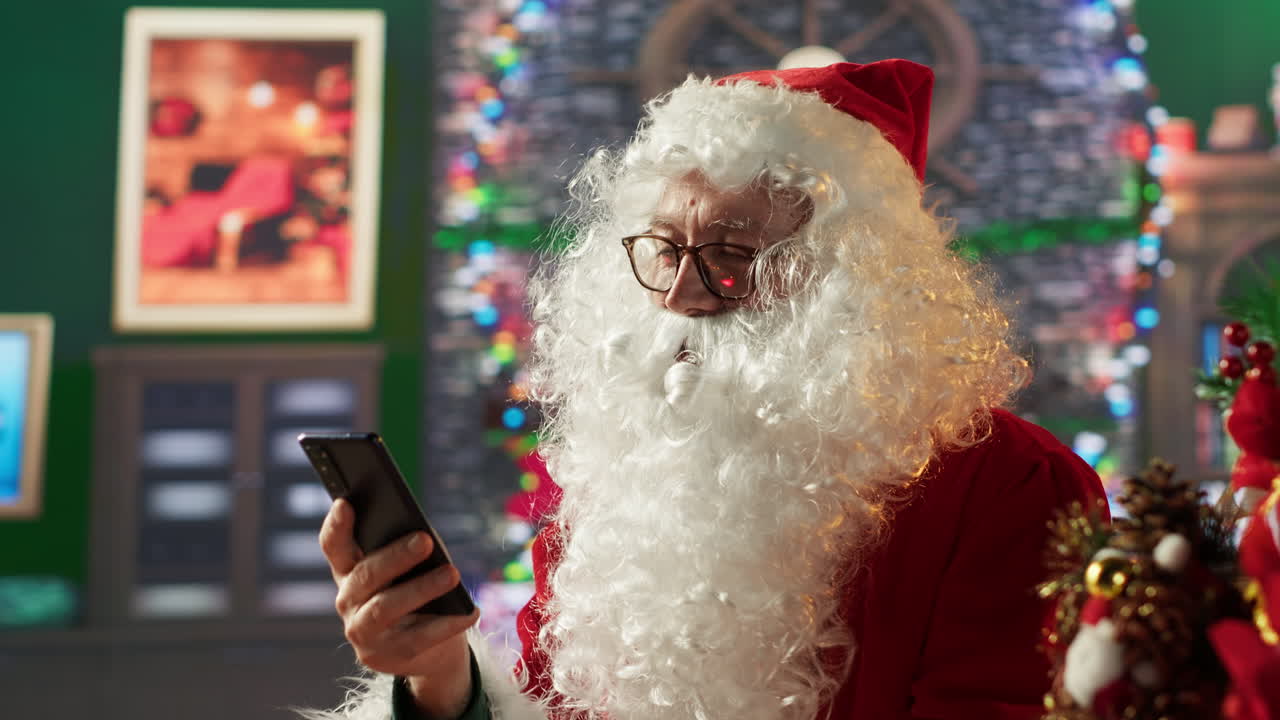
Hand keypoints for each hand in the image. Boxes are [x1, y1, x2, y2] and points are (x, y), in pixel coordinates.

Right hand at [320, 499, 479, 717]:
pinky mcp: (385, 656)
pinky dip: (447, 624)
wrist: (426, 650)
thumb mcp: (409, 569)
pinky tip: (470, 611)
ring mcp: (362, 632)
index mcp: (349, 570)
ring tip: (452, 574)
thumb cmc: (416, 591)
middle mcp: (348, 600)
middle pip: (366, 574)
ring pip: (387, 607)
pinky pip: (418, 638)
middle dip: (396, 556)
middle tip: (425, 540)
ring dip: (421, 589)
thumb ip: (407, 548)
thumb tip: (424, 537)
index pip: (334, 546)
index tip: (345, 503)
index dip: (336, 526)